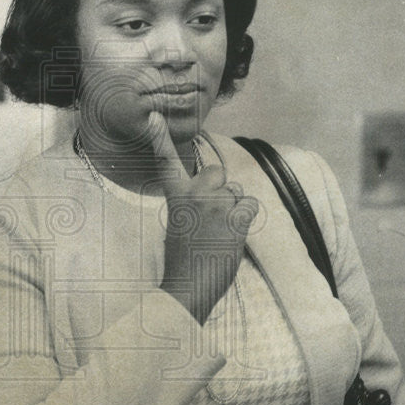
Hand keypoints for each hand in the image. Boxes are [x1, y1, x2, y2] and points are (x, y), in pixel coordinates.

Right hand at [149, 112, 258, 325]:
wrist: (188, 288)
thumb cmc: (183, 260)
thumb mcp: (179, 224)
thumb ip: (192, 203)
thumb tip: (217, 195)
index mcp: (175, 197)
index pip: (166, 161)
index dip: (159, 137)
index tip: (154, 116)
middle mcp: (195, 194)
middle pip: (216, 172)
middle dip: (219, 189)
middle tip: (212, 216)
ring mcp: (216, 205)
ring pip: (236, 191)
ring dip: (234, 208)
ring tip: (219, 233)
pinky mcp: (236, 218)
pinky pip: (250, 205)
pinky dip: (246, 218)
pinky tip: (232, 235)